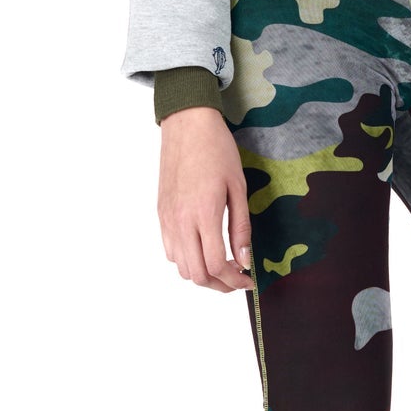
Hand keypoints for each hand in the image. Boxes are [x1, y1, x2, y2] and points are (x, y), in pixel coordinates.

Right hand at [157, 107, 254, 290]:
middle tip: (238, 279)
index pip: (216, 265)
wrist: (187, 126)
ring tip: (223, 265)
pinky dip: (187, 260)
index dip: (235, 280)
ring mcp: (168, 219)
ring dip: (202, 274)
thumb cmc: (216, 150)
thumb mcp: (238, 188)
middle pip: (196, 274)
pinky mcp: (161, 214)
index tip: (249, 279)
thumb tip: (245, 258)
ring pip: (180, 267)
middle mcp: (181, 221)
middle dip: (220, 285)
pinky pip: (170, 251)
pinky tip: (203, 249)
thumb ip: (241, 227)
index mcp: (204, 213)